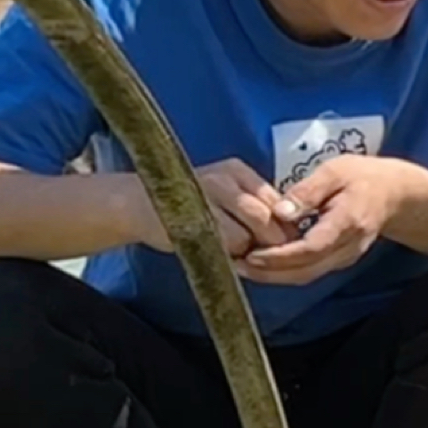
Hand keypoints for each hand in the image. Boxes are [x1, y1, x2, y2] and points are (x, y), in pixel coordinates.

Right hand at [124, 157, 301, 258]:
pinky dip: (231, 255)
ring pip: (248, 230)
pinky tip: (223, 255)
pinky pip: (226, 242)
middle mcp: (223, 178)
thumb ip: (254, 208)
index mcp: (237, 170)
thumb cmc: (189, 204)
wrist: (136, 203)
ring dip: (250, 249)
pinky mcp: (191, 217)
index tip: (283, 244)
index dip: (284, 226)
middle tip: (267, 256)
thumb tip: (291, 232)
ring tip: (240, 255)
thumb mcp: (224, 196)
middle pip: (266, 215)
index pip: (277, 200)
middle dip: (273, 241)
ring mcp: (205, 195)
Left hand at [240, 154, 419, 284]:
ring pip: (306, 276)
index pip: (311, 248)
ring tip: (242, 267)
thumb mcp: (336, 171)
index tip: (252, 255)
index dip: (280, 256)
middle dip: (268, 273)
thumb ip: (308, 191)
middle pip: (305, 271)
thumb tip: (280, 212)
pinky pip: (309, 271)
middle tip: (235, 266)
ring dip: (273, 276)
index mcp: (347, 223)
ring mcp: (344, 258)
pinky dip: (284, 271)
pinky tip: (263, 263)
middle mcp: (347, 248)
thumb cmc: (365, 177)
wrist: (397, 196)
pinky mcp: (338, 261)